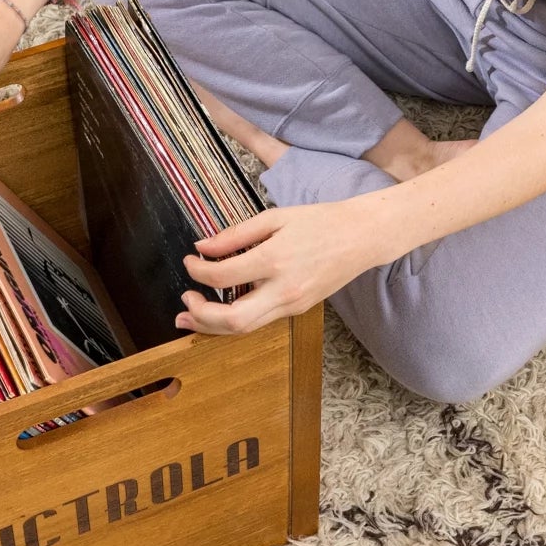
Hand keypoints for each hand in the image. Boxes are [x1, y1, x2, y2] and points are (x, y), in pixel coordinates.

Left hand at [175, 199, 393, 336]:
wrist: (361, 237)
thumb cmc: (318, 221)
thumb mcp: (274, 217)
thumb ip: (234, 235)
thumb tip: (201, 247)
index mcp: (274, 260)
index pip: (221, 276)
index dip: (197, 271)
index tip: (189, 260)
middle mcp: (283, 290)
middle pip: (232, 320)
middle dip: (201, 315)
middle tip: (184, 300)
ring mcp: (293, 305)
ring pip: (245, 328)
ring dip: (212, 326)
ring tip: (190, 316)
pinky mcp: (298, 310)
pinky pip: (260, 321)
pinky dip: (235, 319)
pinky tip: (221, 309)